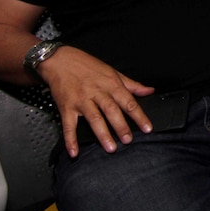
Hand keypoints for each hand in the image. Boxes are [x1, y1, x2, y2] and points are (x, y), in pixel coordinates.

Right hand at [36, 45, 154, 156]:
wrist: (60, 59)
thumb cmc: (87, 65)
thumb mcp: (113, 71)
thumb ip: (131, 84)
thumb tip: (149, 90)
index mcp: (111, 84)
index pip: (129, 102)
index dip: (139, 116)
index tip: (147, 128)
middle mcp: (97, 92)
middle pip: (112, 111)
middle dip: (121, 126)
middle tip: (128, 140)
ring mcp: (81, 100)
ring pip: (94, 118)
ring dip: (102, 134)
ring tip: (110, 148)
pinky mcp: (66, 106)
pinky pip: (69, 125)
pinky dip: (70, 139)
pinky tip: (74, 151)